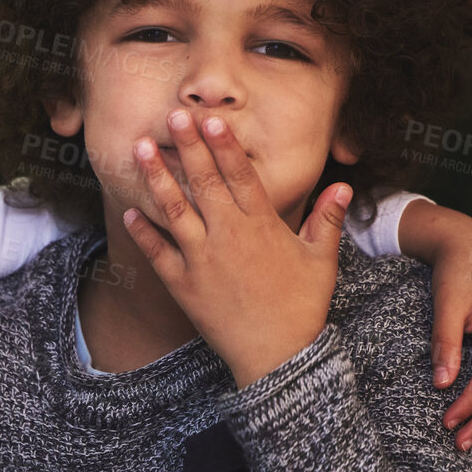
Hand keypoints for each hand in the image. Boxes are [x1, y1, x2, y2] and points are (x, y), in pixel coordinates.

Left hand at [122, 109, 350, 387]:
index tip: (211, 119)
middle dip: (188, 146)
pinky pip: (158, 253)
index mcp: (262, 226)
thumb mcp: (321, 261)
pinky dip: (143, 232)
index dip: (224, 146)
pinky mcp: (183, 285)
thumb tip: (342, 186)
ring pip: (175, 210)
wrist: (277, 356)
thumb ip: (326, 220)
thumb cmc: (302, 307)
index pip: (240, 176)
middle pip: (204, 183)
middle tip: (173, 114)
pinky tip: (129, 211)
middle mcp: (228, 236)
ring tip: (141, 148)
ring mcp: (202, 260)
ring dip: (156, 178)